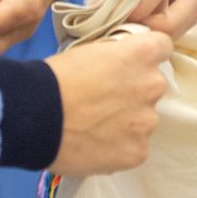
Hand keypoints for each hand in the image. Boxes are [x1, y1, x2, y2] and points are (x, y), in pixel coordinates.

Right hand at [44, 31, 171, 174]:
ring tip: (94, 127)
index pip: (163, 46)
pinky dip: (118, 148)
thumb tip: (120, 65)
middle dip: (134, 92)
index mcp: (141, 54)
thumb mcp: (89, 51)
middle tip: (104, 101)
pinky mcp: (137, 152)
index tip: (133, 63)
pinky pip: (133, 148)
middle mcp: (152, 85)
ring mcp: (146, 122)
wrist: (33, 116)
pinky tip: (94, 145)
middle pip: (152, 86)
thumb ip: (116, 56)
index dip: (146, 55)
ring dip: (127, 122)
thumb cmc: (54, 79)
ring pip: (143, 120)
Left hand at [53, 0, 196, 38]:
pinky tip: (137, 23)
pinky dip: (163, 17)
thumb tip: (107, 22)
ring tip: (136, 31)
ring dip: (170, 22)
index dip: (145, 6)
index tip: (118, 18)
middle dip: (171, 22)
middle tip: (139, 34)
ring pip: (191, 3)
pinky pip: (177, 2)